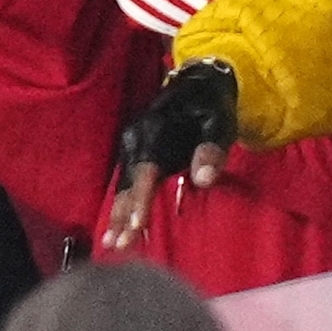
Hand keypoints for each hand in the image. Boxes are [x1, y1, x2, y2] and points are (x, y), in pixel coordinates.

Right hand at [107, 60, 235, 252]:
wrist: (197, 83)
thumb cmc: (212, 107)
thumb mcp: (220, 124)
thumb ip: (211, 151)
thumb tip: (202, 180)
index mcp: (154, 131)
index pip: (145, 171)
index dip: (140, 199)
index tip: (138, 225)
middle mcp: (136, 139)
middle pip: (128, 183)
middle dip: (122, 215)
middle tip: (119, 247)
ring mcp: (132, 145)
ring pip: (123, 185)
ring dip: (117, 214)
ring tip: (111, 244)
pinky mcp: (135, 152)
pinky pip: (126, 182)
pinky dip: (121, 204)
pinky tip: (117, 228)